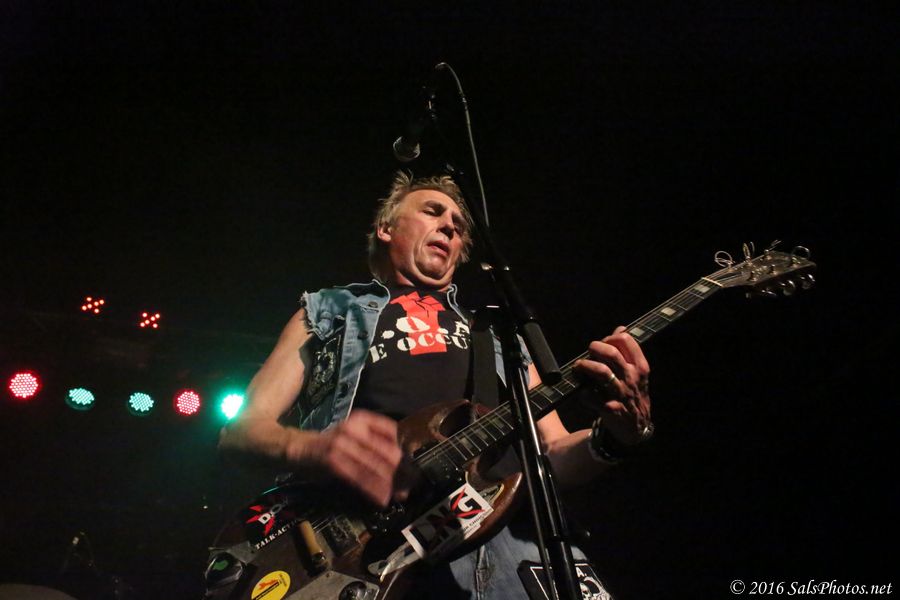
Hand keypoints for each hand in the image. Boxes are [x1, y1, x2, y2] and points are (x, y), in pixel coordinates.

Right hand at [307, 409, 408, 506]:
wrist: (299, 447)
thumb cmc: (332, 443)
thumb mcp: (355, 435)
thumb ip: (376, 443)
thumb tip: (404, 462)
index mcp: (363, 419)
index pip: (392, 432)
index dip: (406, 451)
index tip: (417, 466)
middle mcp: (355, 428)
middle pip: (387, 452)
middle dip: (403, 471)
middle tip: (415, 485)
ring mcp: (343, 444)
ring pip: (375, 467)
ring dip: (391, 484)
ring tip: (402, 495)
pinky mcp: (333, 461)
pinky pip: (359, 478)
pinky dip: (373, 490)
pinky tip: (382, 499)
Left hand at [574, 326, 651, 445]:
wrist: (636, 428)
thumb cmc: (634, 395)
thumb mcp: (637, 373)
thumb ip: (628, 351)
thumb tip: (621, 329)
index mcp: (639, 367)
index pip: (625, 340)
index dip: (609, 337)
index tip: (603, 342)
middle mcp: (631, 378)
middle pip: (611, 353)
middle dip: (595, 348)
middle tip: (589, 352)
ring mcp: (621, 394)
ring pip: (601, 372)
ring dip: (585, 366)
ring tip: (579, 367)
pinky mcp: (610, 409)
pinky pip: (591, 397)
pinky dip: (584, 393)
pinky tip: (583, 392)